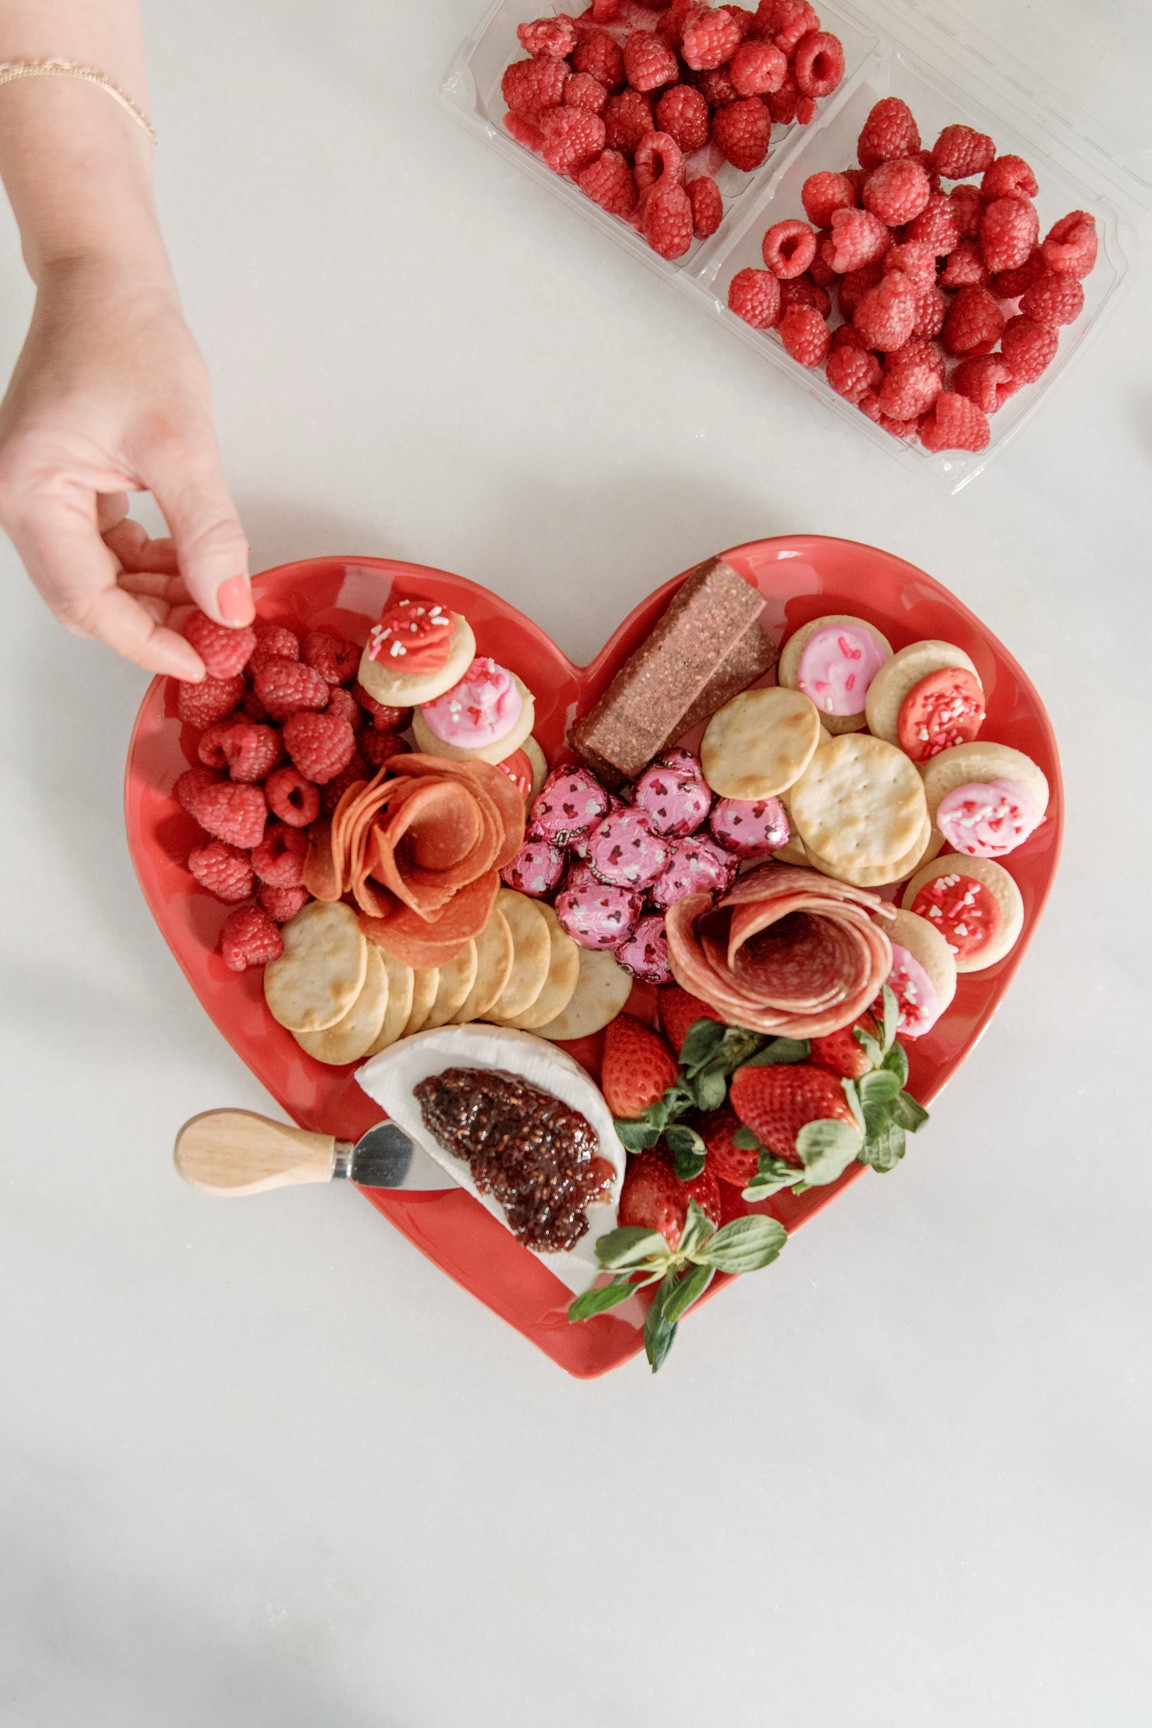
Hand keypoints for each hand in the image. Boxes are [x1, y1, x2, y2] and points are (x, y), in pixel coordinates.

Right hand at [0, 251, 251, 679]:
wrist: (109, 278)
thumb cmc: (127, 336)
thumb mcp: (180, 442)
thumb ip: (206, 531)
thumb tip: (229, 607)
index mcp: (29, 495)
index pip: (86, 602)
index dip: (147, 641)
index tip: (204, 659)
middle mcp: (23, 503)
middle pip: (88, 600)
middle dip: (156, 624)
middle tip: (220, 636)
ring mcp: (42, 498)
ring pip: (101, 581)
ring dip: (159, 598)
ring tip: (218, 601)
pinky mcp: (69, 490)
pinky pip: (108, 552)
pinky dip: (153, 567)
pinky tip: (195, 566)